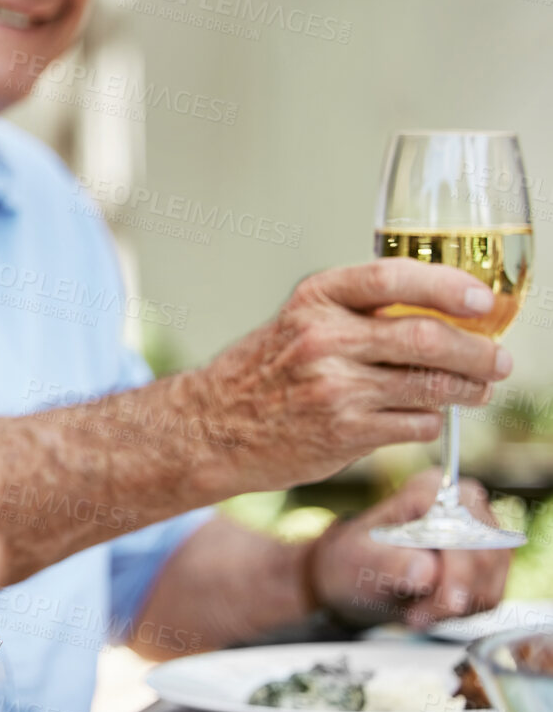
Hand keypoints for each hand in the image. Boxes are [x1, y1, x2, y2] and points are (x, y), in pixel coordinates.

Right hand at [181, 259, 511, 496]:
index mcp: (314, 301)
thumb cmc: (264, 372)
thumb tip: (444, 316)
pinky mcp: (344, 432)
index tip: (480, 299)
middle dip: (478, 351)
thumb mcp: (299, 323)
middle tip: (498, 360)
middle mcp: (323, 340)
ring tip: (477, 390)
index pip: (392, 279)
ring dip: (467, 390)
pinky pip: (416, 424)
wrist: (214, 426)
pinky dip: (430, 421)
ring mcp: (335, 388)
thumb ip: (359, 314)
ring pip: (431, 386)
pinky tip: (420, 416)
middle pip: (426, 338)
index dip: (446, 286)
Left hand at [308, 470, 510, 628]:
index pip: (464, 529)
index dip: (460, 570)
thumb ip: (389, 562)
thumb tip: (426, 571)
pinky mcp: (487, 565)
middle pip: (486, 557)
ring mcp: (481, 535)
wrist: (353, 575)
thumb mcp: (358, 559)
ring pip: (490, 581)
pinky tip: (429, 609)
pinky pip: (490, 596)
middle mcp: (464, 506)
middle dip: (454, 595)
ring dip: (455, 607)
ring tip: (416, 612)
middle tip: (417, 616)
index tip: (447, 603)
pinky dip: (461, 612)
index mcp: (431, 489)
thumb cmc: (352, 558)